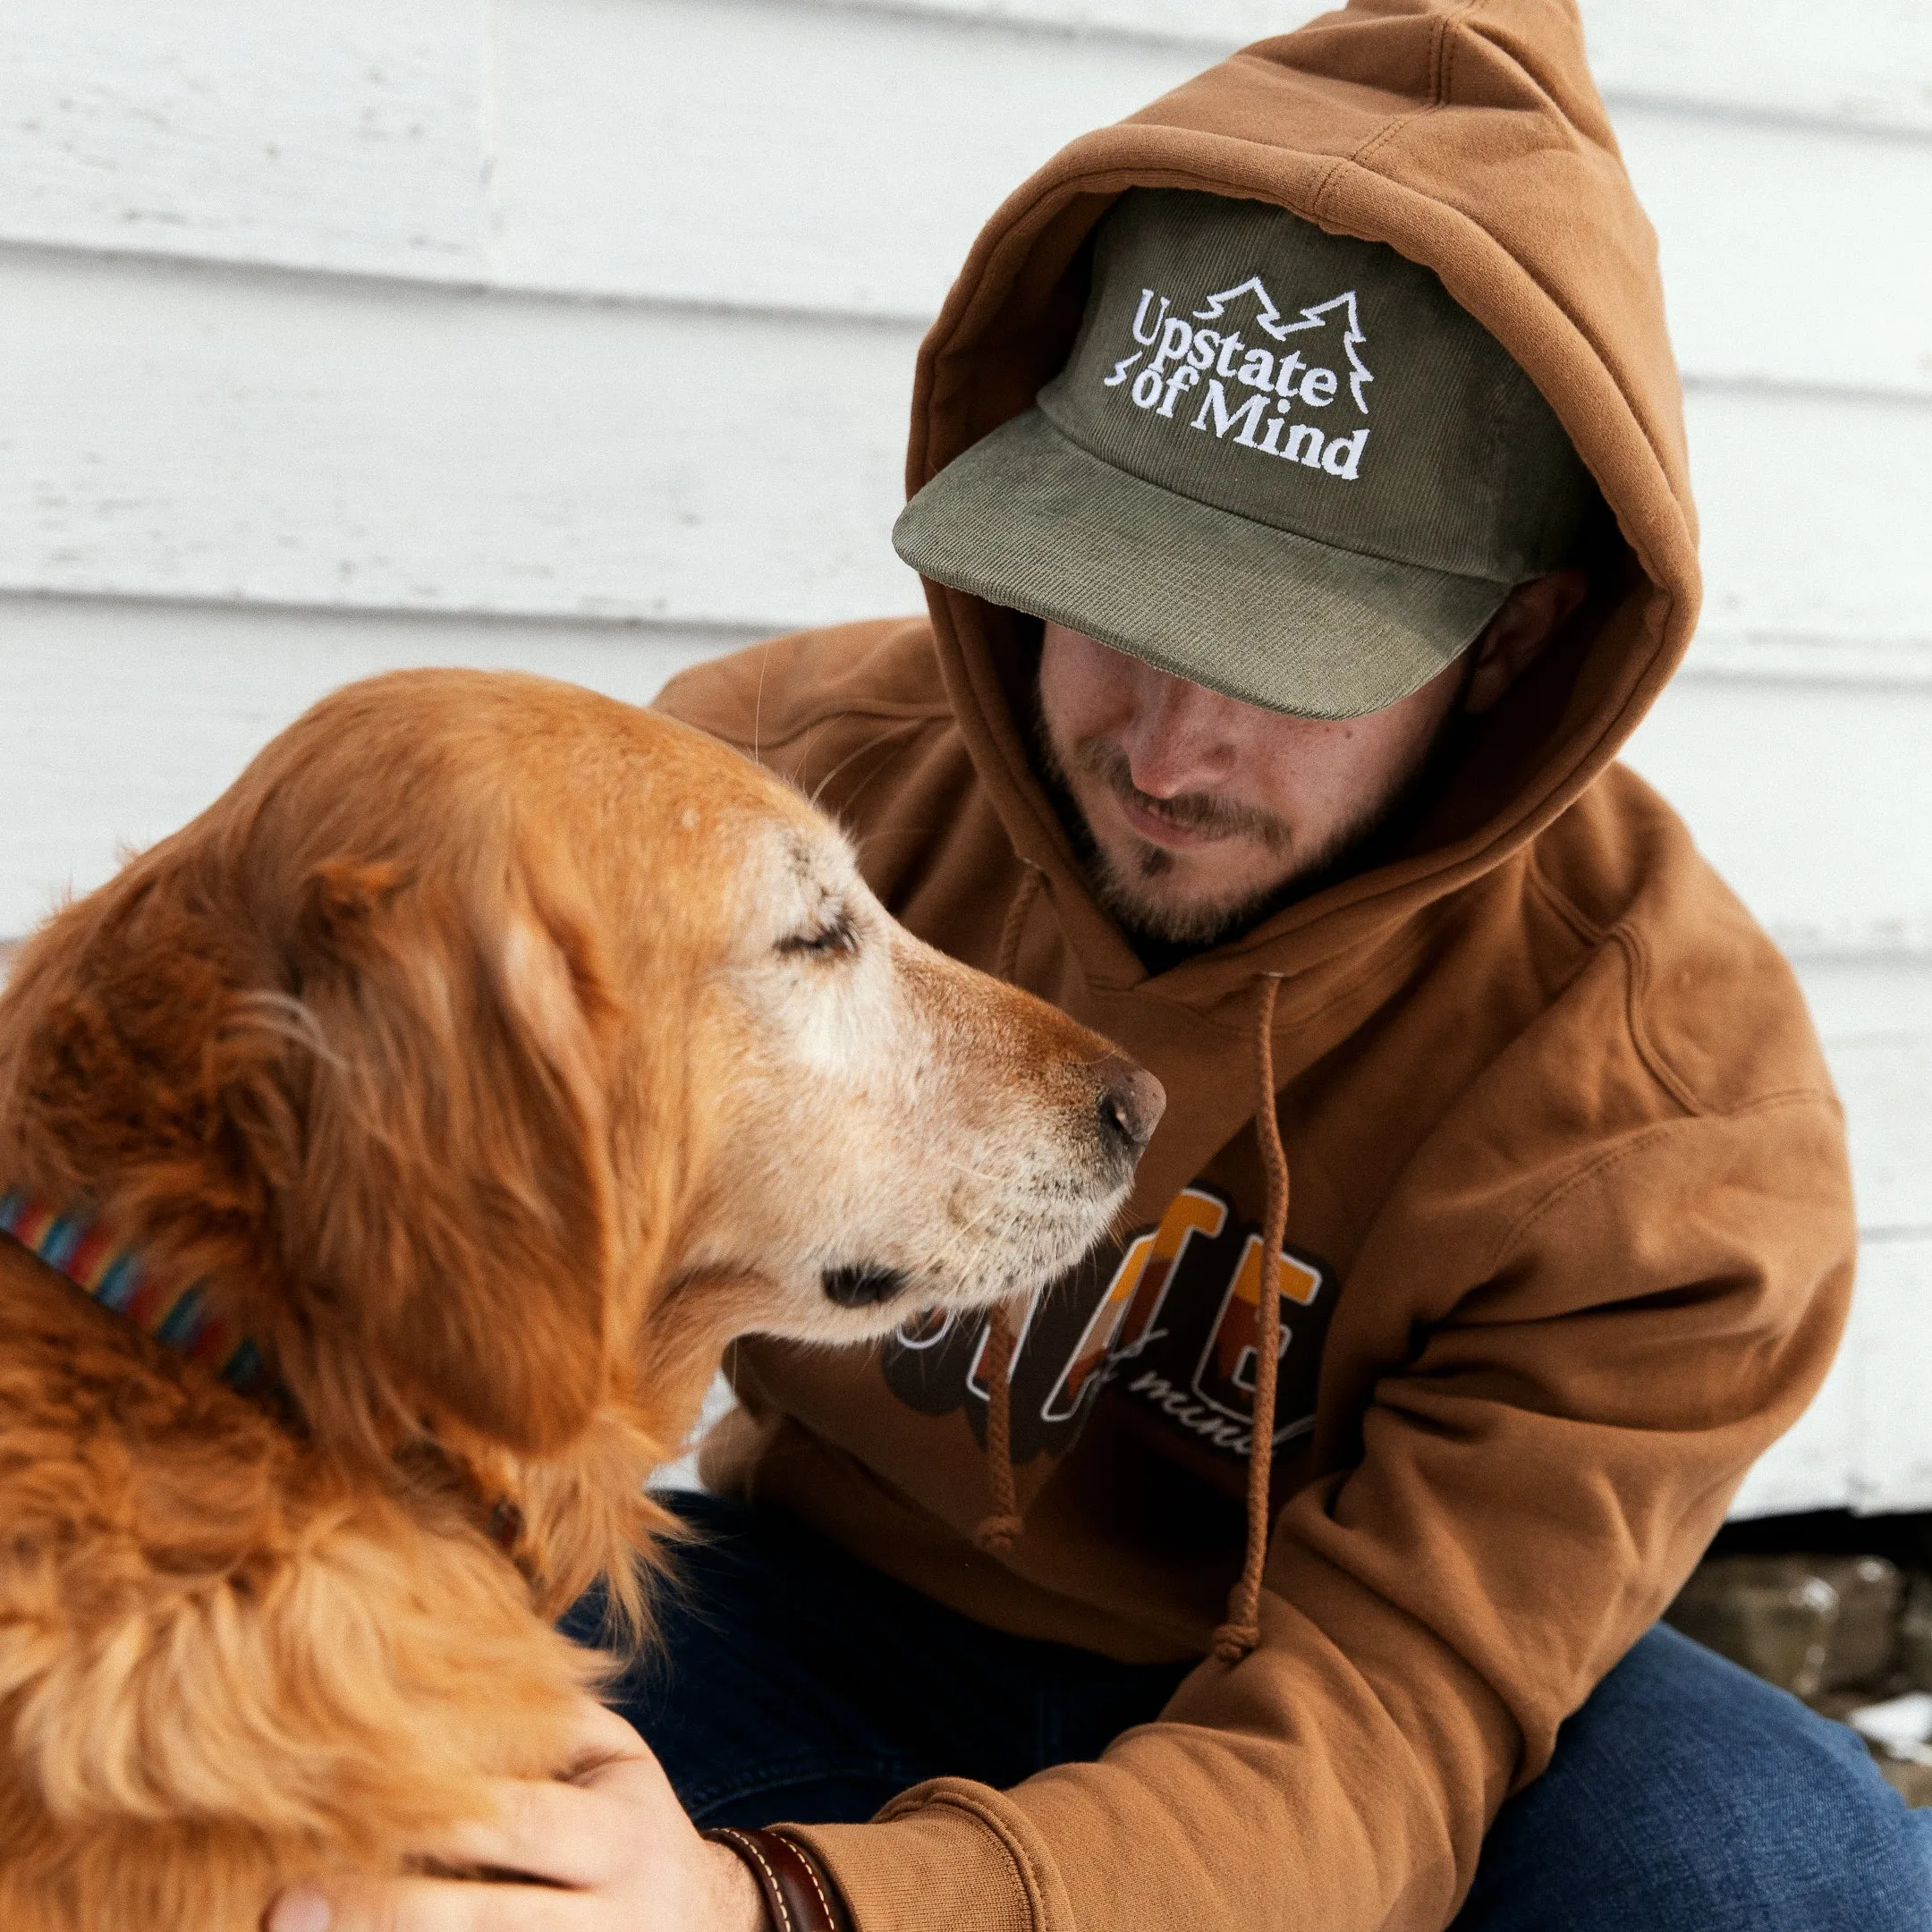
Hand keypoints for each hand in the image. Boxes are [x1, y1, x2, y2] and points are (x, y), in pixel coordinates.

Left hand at [265, 1699, 763, 1931]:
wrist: (706, 1929)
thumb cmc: (627, 1823)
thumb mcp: (614, 1760)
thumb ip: (544, 1718)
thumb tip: (443, 1662)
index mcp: (621, 1835)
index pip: (520, 1821)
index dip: (432, 1816)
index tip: (336, 1806)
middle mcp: (614, 1922)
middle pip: (484, 1922)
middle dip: (380, 1916)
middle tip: (281, 1908)